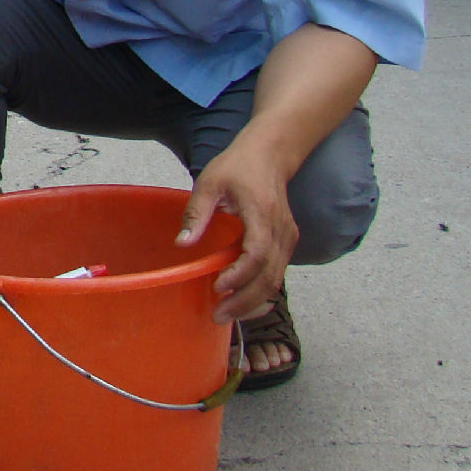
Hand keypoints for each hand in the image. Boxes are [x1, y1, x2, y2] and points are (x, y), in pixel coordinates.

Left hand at [175, 135, 298, 322]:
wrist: (269, 155)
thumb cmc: (237, 167)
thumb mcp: (210, 182)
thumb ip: (196, 213)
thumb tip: (182, 243)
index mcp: (262, 214)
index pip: (257, 253)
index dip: (239, 275)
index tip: (218, 286)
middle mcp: (281, 230)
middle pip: (270, 275)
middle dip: (245, 300)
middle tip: (219, 315)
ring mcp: (288, 237)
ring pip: (276, 279)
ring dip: (253, 301)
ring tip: (227, 313)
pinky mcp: (287, 242)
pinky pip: (277, 273)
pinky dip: (261, 290)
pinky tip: (242, 300)